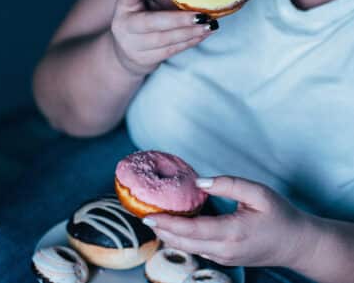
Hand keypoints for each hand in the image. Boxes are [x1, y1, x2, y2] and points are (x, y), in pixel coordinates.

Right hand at [111, 0, 216, 76]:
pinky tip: (203, 35)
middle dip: (179, 19)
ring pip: (163, 39)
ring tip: (209, 25)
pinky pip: (170, 51)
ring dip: (189, 33)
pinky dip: (189, 42)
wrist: (128, 50)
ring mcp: (132, 45)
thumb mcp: (149, 2)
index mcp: (124, 3)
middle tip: (202, 15)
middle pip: (150, 22)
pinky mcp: (144, 59)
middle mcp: (123, 24)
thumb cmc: (145, 17)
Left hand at [144, 176, 312, 267]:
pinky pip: (197, 249)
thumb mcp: (258, 193)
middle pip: (183, 242)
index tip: (149, 215)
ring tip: (155, 220)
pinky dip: (181, 239)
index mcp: (232, 232)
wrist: (297, 244)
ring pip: (188, 248)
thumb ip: (228, 184)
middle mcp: (224, 249)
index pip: (191, 230)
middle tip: (144, 215)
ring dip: (169, 235)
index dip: (168, 223)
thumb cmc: (280, 215)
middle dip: (161, 230)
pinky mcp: (225, 258)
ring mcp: (224, 257)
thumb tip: (200, 183)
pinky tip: (175, 228)